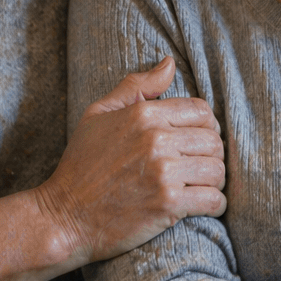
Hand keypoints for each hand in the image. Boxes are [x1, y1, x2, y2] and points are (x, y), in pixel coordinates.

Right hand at [37, 57, 225, 263]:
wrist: (63, 216)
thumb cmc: (81, 165)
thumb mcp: (98, 114)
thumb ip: (136, 86)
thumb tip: (170, 63)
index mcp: (143, 114)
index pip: (201, 111)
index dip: (207, 125)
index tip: (199, 140)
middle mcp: (156, 139)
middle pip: (213, 140)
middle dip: (212, 154)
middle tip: (201, 166)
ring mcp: (164, 172)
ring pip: (217, 170)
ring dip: (215, 180)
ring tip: (202, 185)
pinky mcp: (168, 204)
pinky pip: (213, 200)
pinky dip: (215, 204)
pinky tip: (204, 204)